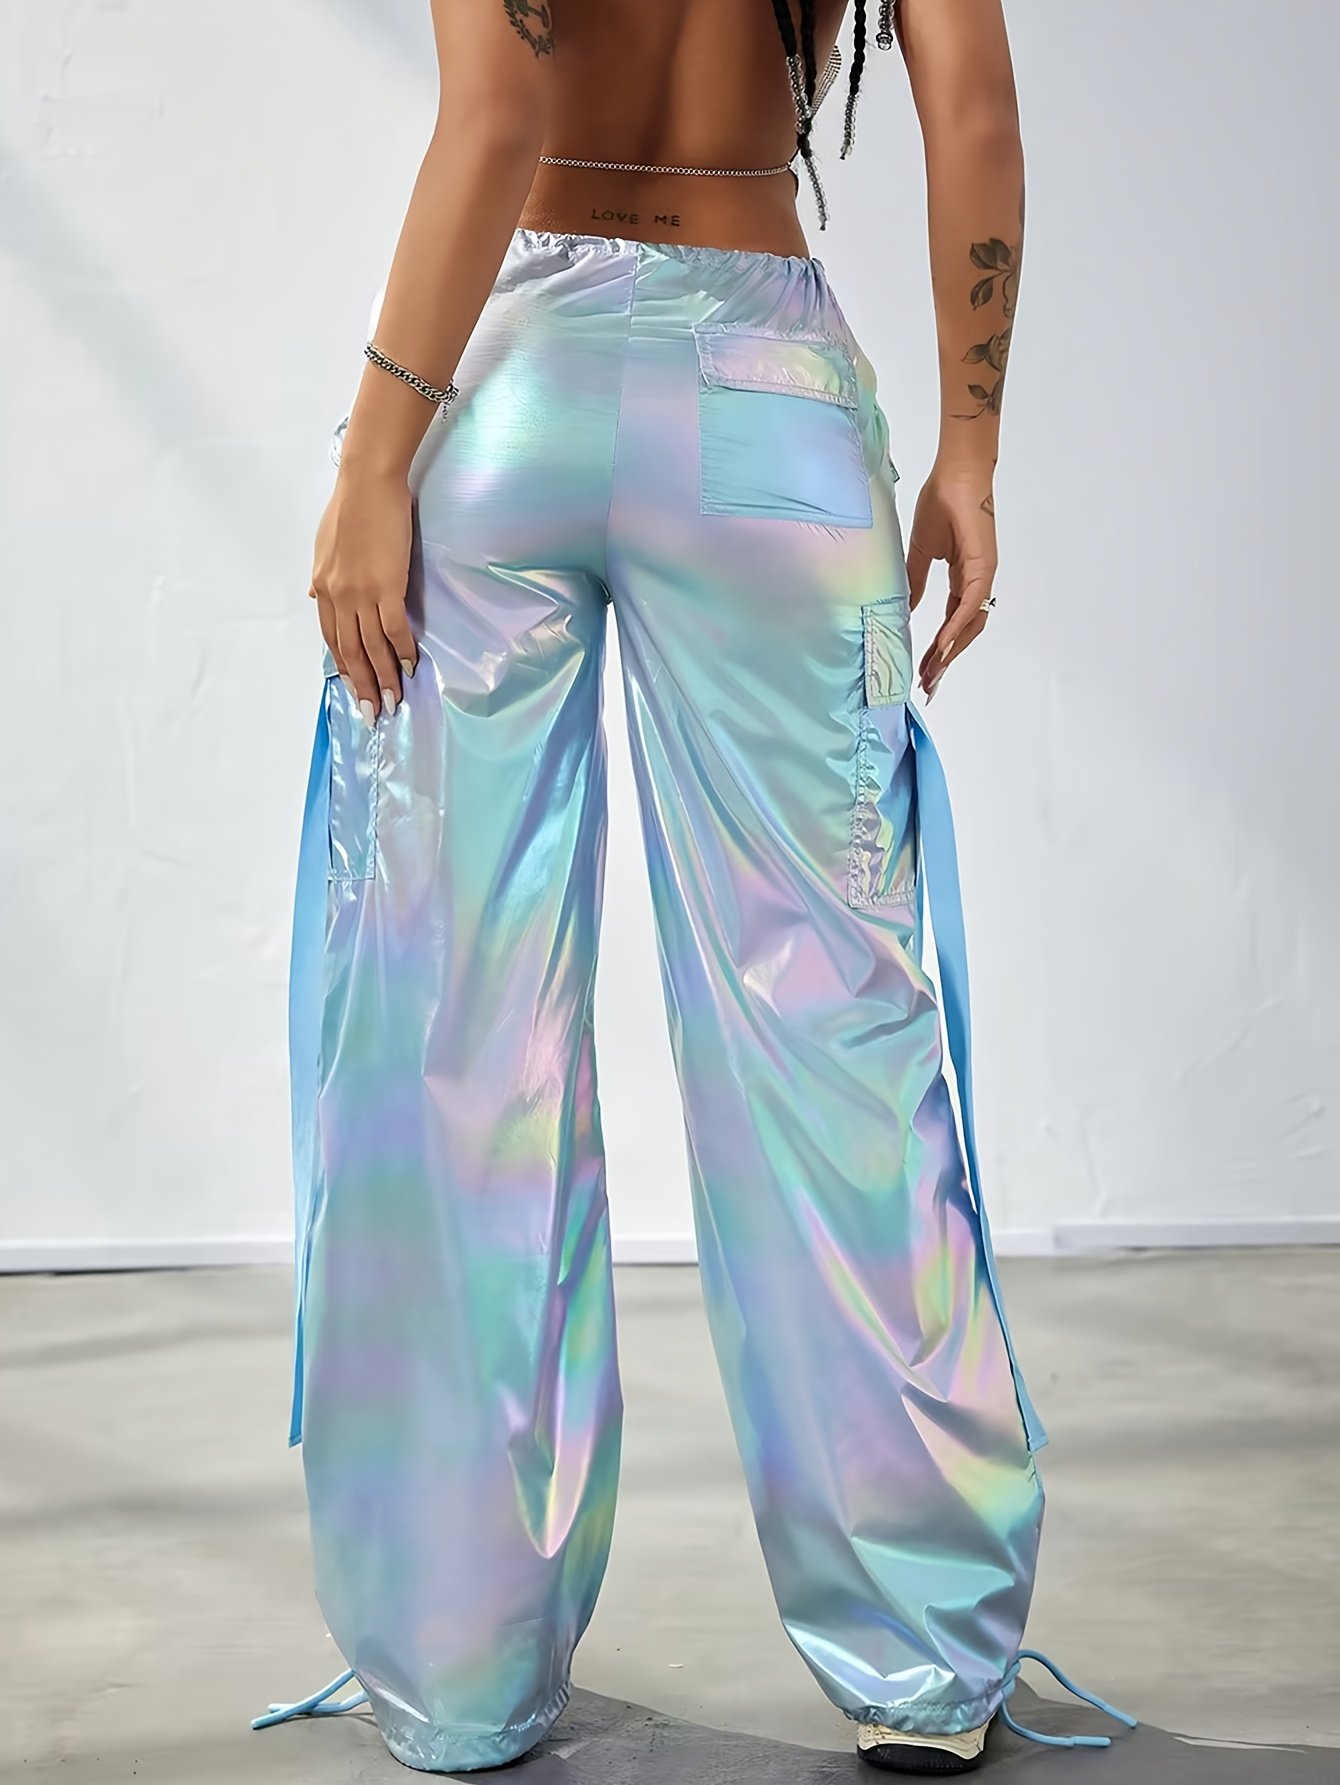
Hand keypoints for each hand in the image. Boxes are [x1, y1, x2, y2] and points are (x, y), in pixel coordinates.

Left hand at [308, 465, 417, 721]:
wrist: (367, 482)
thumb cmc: (349, 506)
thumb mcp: (324, 544)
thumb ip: (323, 574)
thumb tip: (315, 594)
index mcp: (324, 587)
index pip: (333, 639)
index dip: (345, 669)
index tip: (356, 689)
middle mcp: (338, 596)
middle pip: (350, 651)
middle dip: (364, 685)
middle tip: (375, 712)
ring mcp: (361, 593)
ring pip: (371, 647)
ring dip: (384, 677)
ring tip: (395, 700)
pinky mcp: (387, 585)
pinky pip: (394, 629)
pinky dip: (402, 650)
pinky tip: (411, 665)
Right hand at [905, 466, 998, 700]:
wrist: (955, 477)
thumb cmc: (940, 503)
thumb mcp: (920, 551)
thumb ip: (914, 581)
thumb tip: (907, 607)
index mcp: (962, 579)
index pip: (951, 623)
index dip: (938, 648)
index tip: (923, 670)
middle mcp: (976, 583)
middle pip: (963, 632)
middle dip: (945, 660)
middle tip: (927, 684)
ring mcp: (981, 578)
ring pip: (968, 625)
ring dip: (950, 652)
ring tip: (932, 674)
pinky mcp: (982, 568)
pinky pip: (968, 606)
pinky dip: (955, 628)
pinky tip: (941, 646)